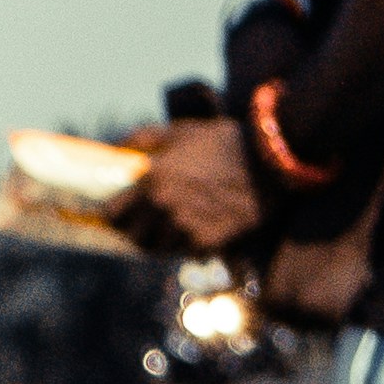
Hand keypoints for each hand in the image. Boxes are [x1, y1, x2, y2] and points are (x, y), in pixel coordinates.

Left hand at [110, 119, 264, 256]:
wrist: (271, 161)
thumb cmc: (223, 141)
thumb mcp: (180, 131)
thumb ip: (142, 138)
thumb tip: (114, 147)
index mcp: (151, 181)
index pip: (112, 214)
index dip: (112, 215)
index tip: (116, 213)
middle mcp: (163, 208)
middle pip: (131, 236)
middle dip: (132, 231)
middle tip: (140, 225)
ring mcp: (184, 227)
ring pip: (155, 248)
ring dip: (156, 241)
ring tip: (164, 231)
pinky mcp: (206, 242)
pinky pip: (182, 252)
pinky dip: (182, 246)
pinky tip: (188, 234)